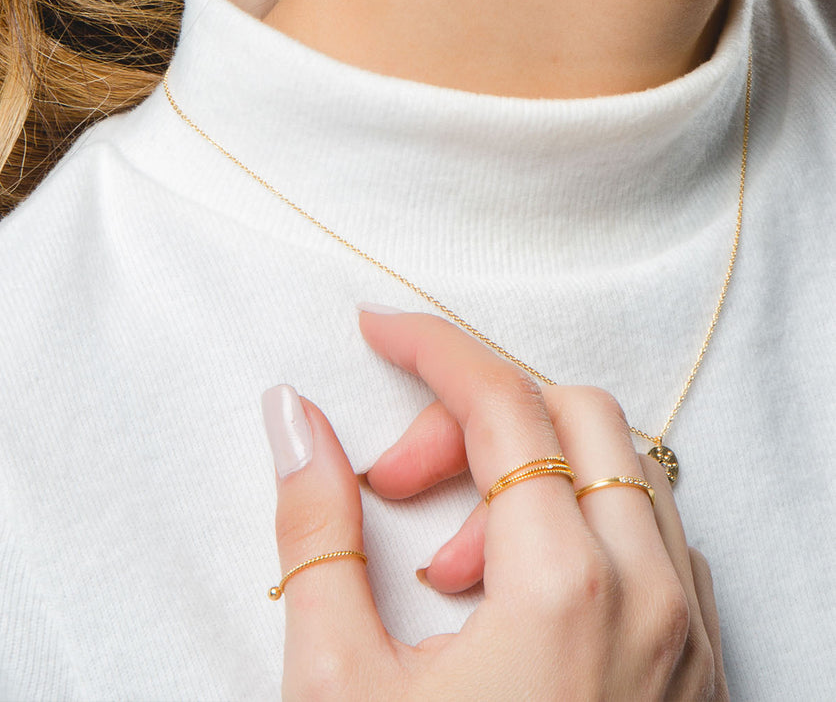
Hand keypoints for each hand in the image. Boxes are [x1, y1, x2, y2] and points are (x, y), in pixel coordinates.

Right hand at [263, 311, 727, 699]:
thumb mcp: (335, 685)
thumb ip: (314, 530)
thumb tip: (294, 418)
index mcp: (564, 589)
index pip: (502, 400)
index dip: (431, 347)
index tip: (377, 329)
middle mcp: (651, 594)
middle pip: (569, 412)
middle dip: (474, 416)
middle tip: (398, 480)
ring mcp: (690, 628)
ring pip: (618, 466)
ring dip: (526, 471)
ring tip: (451, 563)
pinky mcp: (701, 660)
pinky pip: (649, 531)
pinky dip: (578, 517)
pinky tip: (515, 586)